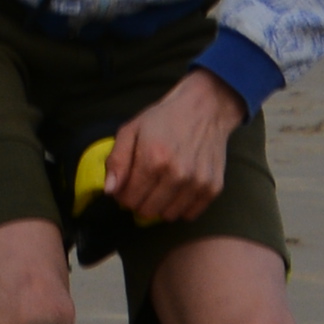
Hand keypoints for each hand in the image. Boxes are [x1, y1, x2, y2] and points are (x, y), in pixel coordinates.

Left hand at [104, 70, 243, 223]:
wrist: (206, 107)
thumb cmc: (164, 118)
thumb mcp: (131, 130)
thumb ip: (116, 161)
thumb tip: (110, 191)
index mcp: (154, 159)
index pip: (129, 200)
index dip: (123, 194)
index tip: (128, 183)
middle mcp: (178, 174)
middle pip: (147, 211)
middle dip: (140, 200)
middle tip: (144, 184)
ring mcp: (198, 183)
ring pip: (168, 216)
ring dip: (161, 204)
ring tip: (162, 185)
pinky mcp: (213, 188)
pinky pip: (190, 214)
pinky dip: (181, 206)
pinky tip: (178, 189)